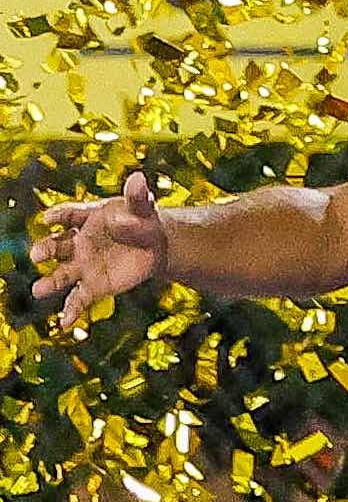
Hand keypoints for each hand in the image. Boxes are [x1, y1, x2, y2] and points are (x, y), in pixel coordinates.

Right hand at [29, 171, 169, 323]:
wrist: (155, 244)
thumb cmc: (142, 220)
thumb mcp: (142, 206)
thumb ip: (137, 195)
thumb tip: (139, 179)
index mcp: (85, 218)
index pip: (68, 214)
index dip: (58, 215)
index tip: (49, 218)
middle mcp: (76, 242)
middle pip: (56, 245)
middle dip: (45, 249)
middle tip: (38, 254)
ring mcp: (83, 265)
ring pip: (61, 274)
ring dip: (49, 282)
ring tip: (39, 290)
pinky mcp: (93, 285)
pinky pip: (79, 298)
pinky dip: (71, 309)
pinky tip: (64, 321)